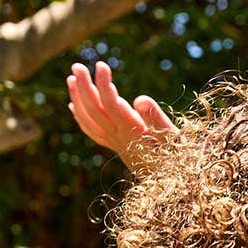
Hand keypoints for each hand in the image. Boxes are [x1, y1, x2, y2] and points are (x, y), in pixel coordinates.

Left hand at [66, 59, 175, 173]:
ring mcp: (115, 143)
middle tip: (77, 66)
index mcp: (132, 132)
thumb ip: (156, 117)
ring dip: (77, 99)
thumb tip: (139, 99)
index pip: (110, 105)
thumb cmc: (176, 156)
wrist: (170, 182)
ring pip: (89, 121)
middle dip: (83, 87)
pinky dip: (81, 118)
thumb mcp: (171, 136)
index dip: (103, 84)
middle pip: (94, 111)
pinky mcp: (116, 146)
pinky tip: (73, 105)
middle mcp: (119, 138)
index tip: (101, 65)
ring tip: (71, 78)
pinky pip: (92, 132)